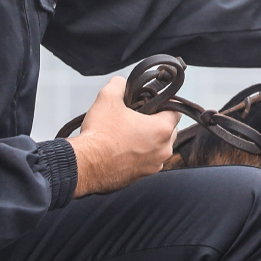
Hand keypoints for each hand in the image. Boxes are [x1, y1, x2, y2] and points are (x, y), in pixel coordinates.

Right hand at [67, 77, 179, 196]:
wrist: (85, 165)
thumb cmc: (100, 135)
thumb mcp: (107, 97)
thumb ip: (120, 84)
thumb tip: (122, 83)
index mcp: (161, 130)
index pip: (176, 111)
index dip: (164, 103)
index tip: (152, 102)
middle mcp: (162, 151)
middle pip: (168, 130)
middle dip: (156, 122)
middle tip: (137, 116)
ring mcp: (152, 166)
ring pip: (157, 148)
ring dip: (147, 140)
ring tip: (127, 133)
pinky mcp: (140, 177)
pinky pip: (146, 162)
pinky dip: (138, 155)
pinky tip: (121, 149)